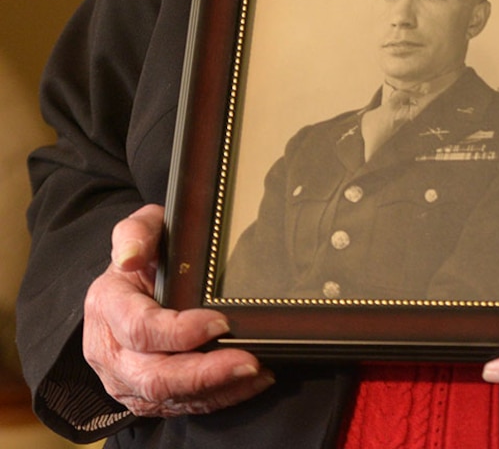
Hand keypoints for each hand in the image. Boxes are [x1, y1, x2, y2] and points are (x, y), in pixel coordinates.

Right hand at [83, 204, 274, 417]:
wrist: (131, 281)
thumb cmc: (145, 252)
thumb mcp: (141, 228)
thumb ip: (135, 232)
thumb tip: (130, 256)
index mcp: (107, 306)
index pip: (140, 329)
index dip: (180, 331)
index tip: (221, 321)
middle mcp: (109, 351)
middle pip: (153, 376)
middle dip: (203, 373)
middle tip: (247, 360)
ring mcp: (124, 379)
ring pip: (166, 398)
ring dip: (215, 389)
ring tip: (255, 371)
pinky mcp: (143, 396)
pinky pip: (179, 405)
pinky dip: (218, 397)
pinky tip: (250, 382)